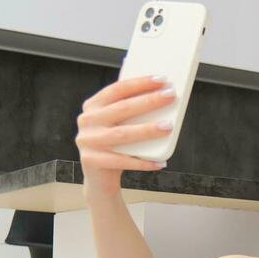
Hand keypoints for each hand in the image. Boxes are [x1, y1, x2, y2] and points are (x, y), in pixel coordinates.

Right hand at [75, 75, 176, 192]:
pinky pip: (121, 161)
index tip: (162, 79)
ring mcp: (87, 141)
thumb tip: (160, 93)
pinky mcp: (91, 161)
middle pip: (122, 109)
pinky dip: (142, 162)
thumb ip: (130, 109)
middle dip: (149, 101)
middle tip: (171, 96)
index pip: (117, 89)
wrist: (99, 178)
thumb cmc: (115, 145)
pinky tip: (160, 162)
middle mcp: (87, 120)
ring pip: (122, 134)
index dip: (140, 83)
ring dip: (147, 130)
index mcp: (93, 106)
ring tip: (168, 127)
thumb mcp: (117, 124)